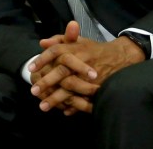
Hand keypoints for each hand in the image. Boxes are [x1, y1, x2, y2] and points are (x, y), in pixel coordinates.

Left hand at [30, 22, 145, 112]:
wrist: (121, 57)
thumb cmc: (94, 49)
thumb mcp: (78, 41)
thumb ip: (59, 40)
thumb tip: (42, 43)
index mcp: (75, 49)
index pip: (55, 52)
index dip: (42, 60)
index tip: (31, 69)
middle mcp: (81, 61)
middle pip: (61, 72)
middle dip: (46, 82)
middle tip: (33, 91)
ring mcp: (89, 76)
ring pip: (70, 88)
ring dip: (56, 98)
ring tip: (43, 107)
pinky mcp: (97, 87)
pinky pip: (83, 99)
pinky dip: (73, 106)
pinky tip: (64, 111)